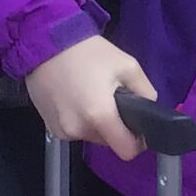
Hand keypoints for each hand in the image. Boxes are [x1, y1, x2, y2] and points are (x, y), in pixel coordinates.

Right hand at [24, 35, 157, 158]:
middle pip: (108, 142)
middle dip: (115, 126)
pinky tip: (77, 98)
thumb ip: (145, 92)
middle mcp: (78, 130)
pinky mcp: (49, 127)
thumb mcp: (128, 66)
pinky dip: (80, 120)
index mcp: (100, 116)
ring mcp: (61, 131)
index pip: (126, 151)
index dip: (137, 142)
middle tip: (113, 100)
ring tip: (93, 95)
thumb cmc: (90, 53)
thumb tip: (148, 110)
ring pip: (91, 136)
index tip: (139, 128)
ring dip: (97, 123)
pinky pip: (74, 130)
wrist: (47, 44)